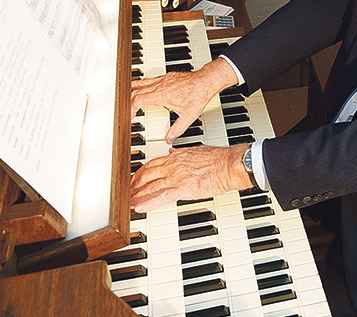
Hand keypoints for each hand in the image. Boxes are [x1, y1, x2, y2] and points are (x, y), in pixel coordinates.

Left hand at [129, 143, 252, 212]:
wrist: (229, 165)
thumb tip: (173, 152)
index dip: (141, 172)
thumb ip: (183, 152)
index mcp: (177, 157)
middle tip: (127, 192)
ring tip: (128, 202)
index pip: (152, 164)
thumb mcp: (197, 150)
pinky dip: (148, 203)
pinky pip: (161, 197)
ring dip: (137, 195)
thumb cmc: (219, 158)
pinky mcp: (183, 189)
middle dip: (134, 184)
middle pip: (147, 175)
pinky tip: (139, 207)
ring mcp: (176, 177)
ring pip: (150, 187)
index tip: (136, 177)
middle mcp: (173, 166)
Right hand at [131, 57, 237, 142]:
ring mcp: (163, 80)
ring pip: (142, 82)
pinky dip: (144, 85)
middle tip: (128, 110)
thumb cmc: (198, 95)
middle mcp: (160, 86)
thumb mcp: (188, 116)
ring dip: (133, 90)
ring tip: (127, 95)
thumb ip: (177, 129)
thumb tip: (169, 139)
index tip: (130, 116)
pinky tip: (146, 88)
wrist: (206, 80)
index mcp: (161, 95)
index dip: (130, 109)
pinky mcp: (167, 76)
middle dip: (129, 101)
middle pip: (137, 92)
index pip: (138, 101)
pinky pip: (151, 79)